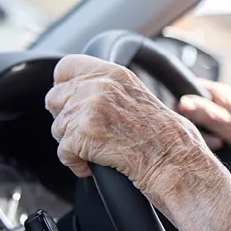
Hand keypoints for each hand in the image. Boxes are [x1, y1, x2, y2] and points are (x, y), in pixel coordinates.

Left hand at [45, 55, 230, 230]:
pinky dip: (76, 164)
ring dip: (73, 144)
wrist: (175, 160)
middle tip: (88, 133)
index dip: (64, 86)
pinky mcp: (82, 135)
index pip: (66, 66)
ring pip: (57, 128)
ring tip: (98, 149)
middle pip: (55, 98)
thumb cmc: (165, 136)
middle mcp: (99, 86)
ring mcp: (89, 109)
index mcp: (113, 73)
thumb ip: (108, 88)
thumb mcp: (138, 95)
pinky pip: (62, 152)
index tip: (69, 100)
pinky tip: (95, 164)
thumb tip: (78, 92)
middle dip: (66, 119)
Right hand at [177, 80, 230, 166]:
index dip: (180, 105)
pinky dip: (207, 145)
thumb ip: (204, 113)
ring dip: (201, 138)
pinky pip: (205, 137)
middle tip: (209, 138)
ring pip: (197, 126)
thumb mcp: (228, 124)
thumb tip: (181, 103)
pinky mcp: (223, 134)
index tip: (184, 122)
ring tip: (218, 145)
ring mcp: (220, 119)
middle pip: (189, 110)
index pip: (186, 89)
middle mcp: (218, 103)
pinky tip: (218, 151)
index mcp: (219, 93)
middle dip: (192, 126)